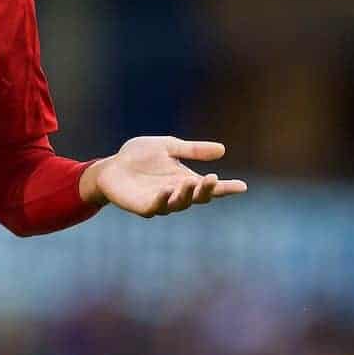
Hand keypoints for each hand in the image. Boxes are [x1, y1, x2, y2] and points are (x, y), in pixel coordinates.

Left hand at [80, 136, 246, 217]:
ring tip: (191, 182)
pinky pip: (155, 207)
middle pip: (197, 197)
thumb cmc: (140, 156)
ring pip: (178, 204)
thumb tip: (222, 149)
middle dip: (205, 190)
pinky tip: (166, 191)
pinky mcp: (142, 206)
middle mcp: (176, 194)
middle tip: (211, 178)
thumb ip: (192, 150)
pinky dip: (162, 201)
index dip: (226, 188)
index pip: (210, 187)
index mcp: (186, 180)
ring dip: (186, 195)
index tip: (242, 186)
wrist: (111, 166)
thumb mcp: (169, 147)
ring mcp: (160, 202)